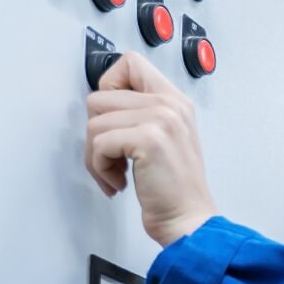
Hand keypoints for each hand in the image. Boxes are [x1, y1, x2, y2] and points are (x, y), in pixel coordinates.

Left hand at [86, 52, 217, 246]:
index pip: (129, 63)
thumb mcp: (166, 138)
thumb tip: (101, 106)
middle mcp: (169, 105)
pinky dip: (100, 168)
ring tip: (117, 172)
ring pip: (94, 122)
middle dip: (96, 133)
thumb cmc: (174, 188)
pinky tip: (120, 181)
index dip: (109, 87)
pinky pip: (99, 143)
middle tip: (113, 156)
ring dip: (96, 155)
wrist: (189, 220)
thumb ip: (141, 114)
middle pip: (100, 97)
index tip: (113, 118)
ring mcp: (161, 119)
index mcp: (175, 101)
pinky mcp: (149, 139)